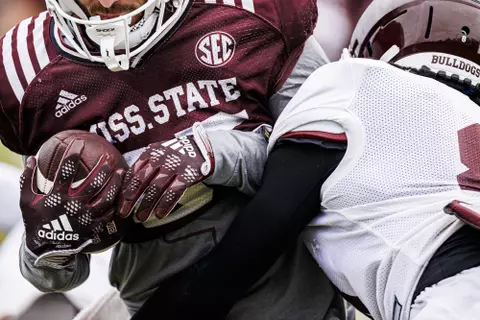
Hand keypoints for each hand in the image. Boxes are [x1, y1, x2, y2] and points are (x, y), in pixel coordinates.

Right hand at [20, 140, 124, 268]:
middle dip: (102, 169)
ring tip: (121, 172)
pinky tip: (120, 194)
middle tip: (109, 158)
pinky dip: (115, 203)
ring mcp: (85, 216)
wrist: (46, 249)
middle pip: (92, 184)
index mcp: (57, 196)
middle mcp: (73, 205)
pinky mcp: (92, 226)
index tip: (79, 142)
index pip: (66, 172)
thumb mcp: (27, 201)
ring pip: (105, 198)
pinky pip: (108, 214)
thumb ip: (28, 179)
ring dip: (115, 184)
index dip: (73, 156)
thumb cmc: (36, 221)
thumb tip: (31, 157)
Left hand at [118, 123, 213, 223]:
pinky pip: (174, 191)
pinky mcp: (187, 174)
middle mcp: (160, 158)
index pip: (132, 172)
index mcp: (150, 153)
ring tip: (140, 218)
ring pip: (156, 187)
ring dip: (146, 204)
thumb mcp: (159, 154)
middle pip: (141, 180)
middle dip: (130, 198)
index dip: (124, 189)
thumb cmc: (175, 156)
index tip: (118, 203)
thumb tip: (125, 186)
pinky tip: (159, 215)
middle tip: (123, 213)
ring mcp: (174, 166)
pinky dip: (166, 204)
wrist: (202, 150)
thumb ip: (144, 165)